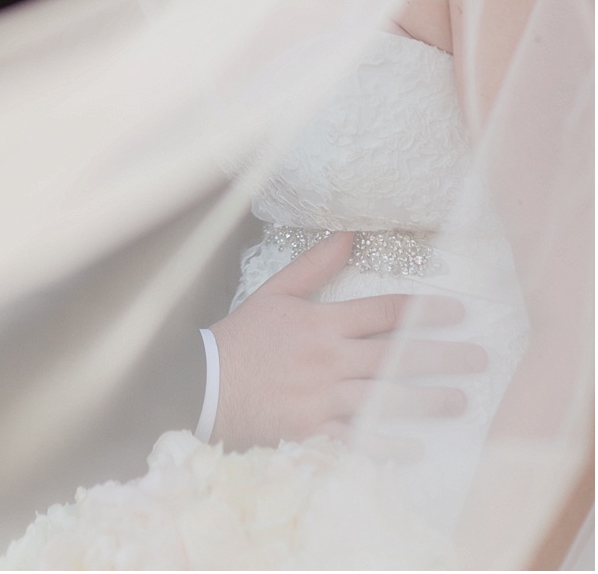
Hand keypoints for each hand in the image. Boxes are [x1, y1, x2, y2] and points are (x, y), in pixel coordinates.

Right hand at [210, 230, 486, 454]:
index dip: (423, 311)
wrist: (204, 383)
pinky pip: (356, 439)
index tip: (457, 312)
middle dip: (441, 356)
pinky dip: (386, 444)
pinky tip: (414, 447)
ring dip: (425, 400)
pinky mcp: (311, 432)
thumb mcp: (276, 292)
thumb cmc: (243, 336)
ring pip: (384, 398)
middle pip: (395, 356)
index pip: (383, 313)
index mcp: (321, 323)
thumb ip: (315, 265)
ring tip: (459, 401)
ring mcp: (321, 398)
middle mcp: (328, 359)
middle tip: (477, 359)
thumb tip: (348, 233)